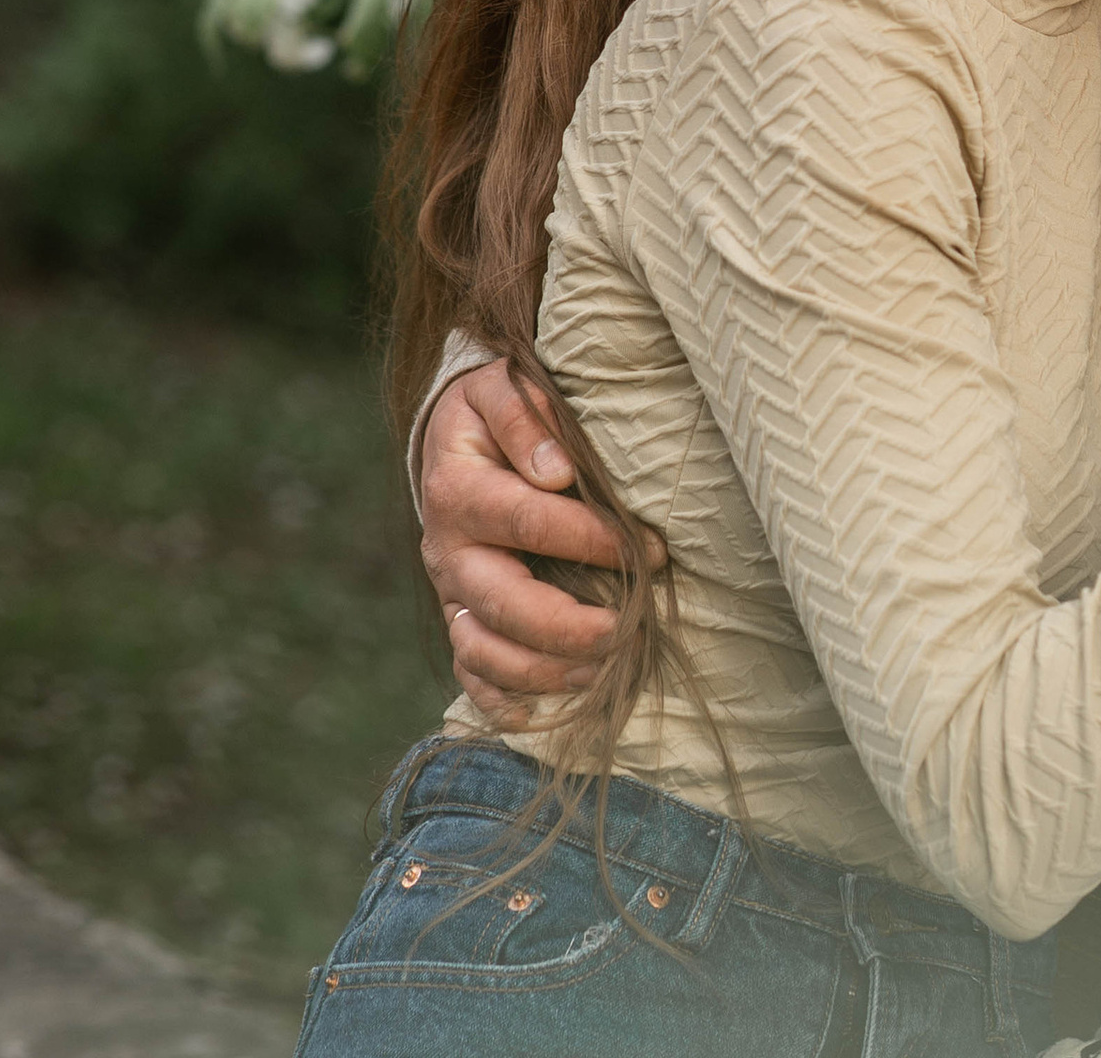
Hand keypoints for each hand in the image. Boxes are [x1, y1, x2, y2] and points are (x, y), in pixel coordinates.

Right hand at [419, 360, 643, 720]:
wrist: (450, 437)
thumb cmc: (492, 410)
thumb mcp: (501, 386)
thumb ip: (527, 416)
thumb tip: (555, 469)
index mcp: (459, 489)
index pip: (528, 520)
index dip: (592, 539)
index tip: (652, 550)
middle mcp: (448, 550)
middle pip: (501, 603)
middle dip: (565, 627)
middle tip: (624, 632)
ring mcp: (452, 591)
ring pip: (481, 650)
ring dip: (539, 671)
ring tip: (598, 673)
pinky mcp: (459, 616)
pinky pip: (468, 673)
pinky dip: (498, 701)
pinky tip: (538, 714)